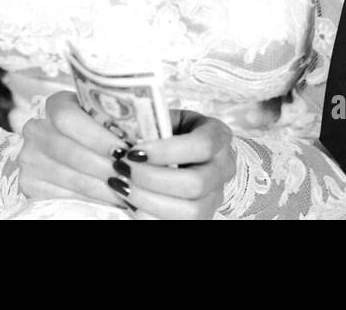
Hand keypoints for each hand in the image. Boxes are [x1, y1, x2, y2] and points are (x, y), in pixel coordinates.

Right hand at [19, 91, 131, 207]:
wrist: (68, 148)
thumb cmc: (96, 129)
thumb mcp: (101, 117)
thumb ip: (114, 121)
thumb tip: (144, 137)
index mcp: (54, 105)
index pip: (68, 117)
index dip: (97, 135)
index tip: (124, 149)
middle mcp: (36, 129)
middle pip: (72, 152)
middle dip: (106, 166)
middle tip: (132, 176)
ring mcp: (30, 158)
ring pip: (72, 177)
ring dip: (104, 187)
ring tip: (128, 189)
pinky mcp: (30, 183)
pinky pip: (65, 196)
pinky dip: (93, 200)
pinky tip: (113, 199)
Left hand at [112, 109, 234, 219]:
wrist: (189, 154)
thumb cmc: (175, 133)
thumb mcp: (168, 120)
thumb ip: (152, 128)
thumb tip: (122, 142)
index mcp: (219, 136)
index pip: (202, 145)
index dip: (167, 151)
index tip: (134, 151)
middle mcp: (223, 169)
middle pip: (196, 183)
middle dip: (153, 179)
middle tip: (123, 169)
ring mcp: (215, 197)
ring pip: (190, 211)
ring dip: (149, 200)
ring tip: (122, 186)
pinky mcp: (202, 218)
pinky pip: (178, 224)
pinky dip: (149, 215)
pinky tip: (130, 203)